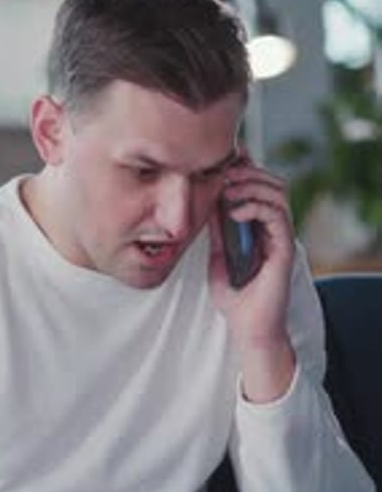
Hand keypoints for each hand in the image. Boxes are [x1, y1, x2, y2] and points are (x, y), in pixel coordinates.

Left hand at [209, 153, 295, 401]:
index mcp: (260, 228)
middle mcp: (274, 229)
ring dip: (250, 184)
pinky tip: (233, 212)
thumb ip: (216, 232)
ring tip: (226, 191)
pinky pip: (276, 215)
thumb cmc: (235, 300)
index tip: (219, 163)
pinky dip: (254, 206)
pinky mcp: (284, 249)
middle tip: (222, 172)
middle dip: (248, 171)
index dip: (243, 170)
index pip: (259, 187)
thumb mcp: (217, 257)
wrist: (249, 329)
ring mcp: (281, 237)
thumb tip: (207, 205)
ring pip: (277, 192)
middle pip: (272, 182)